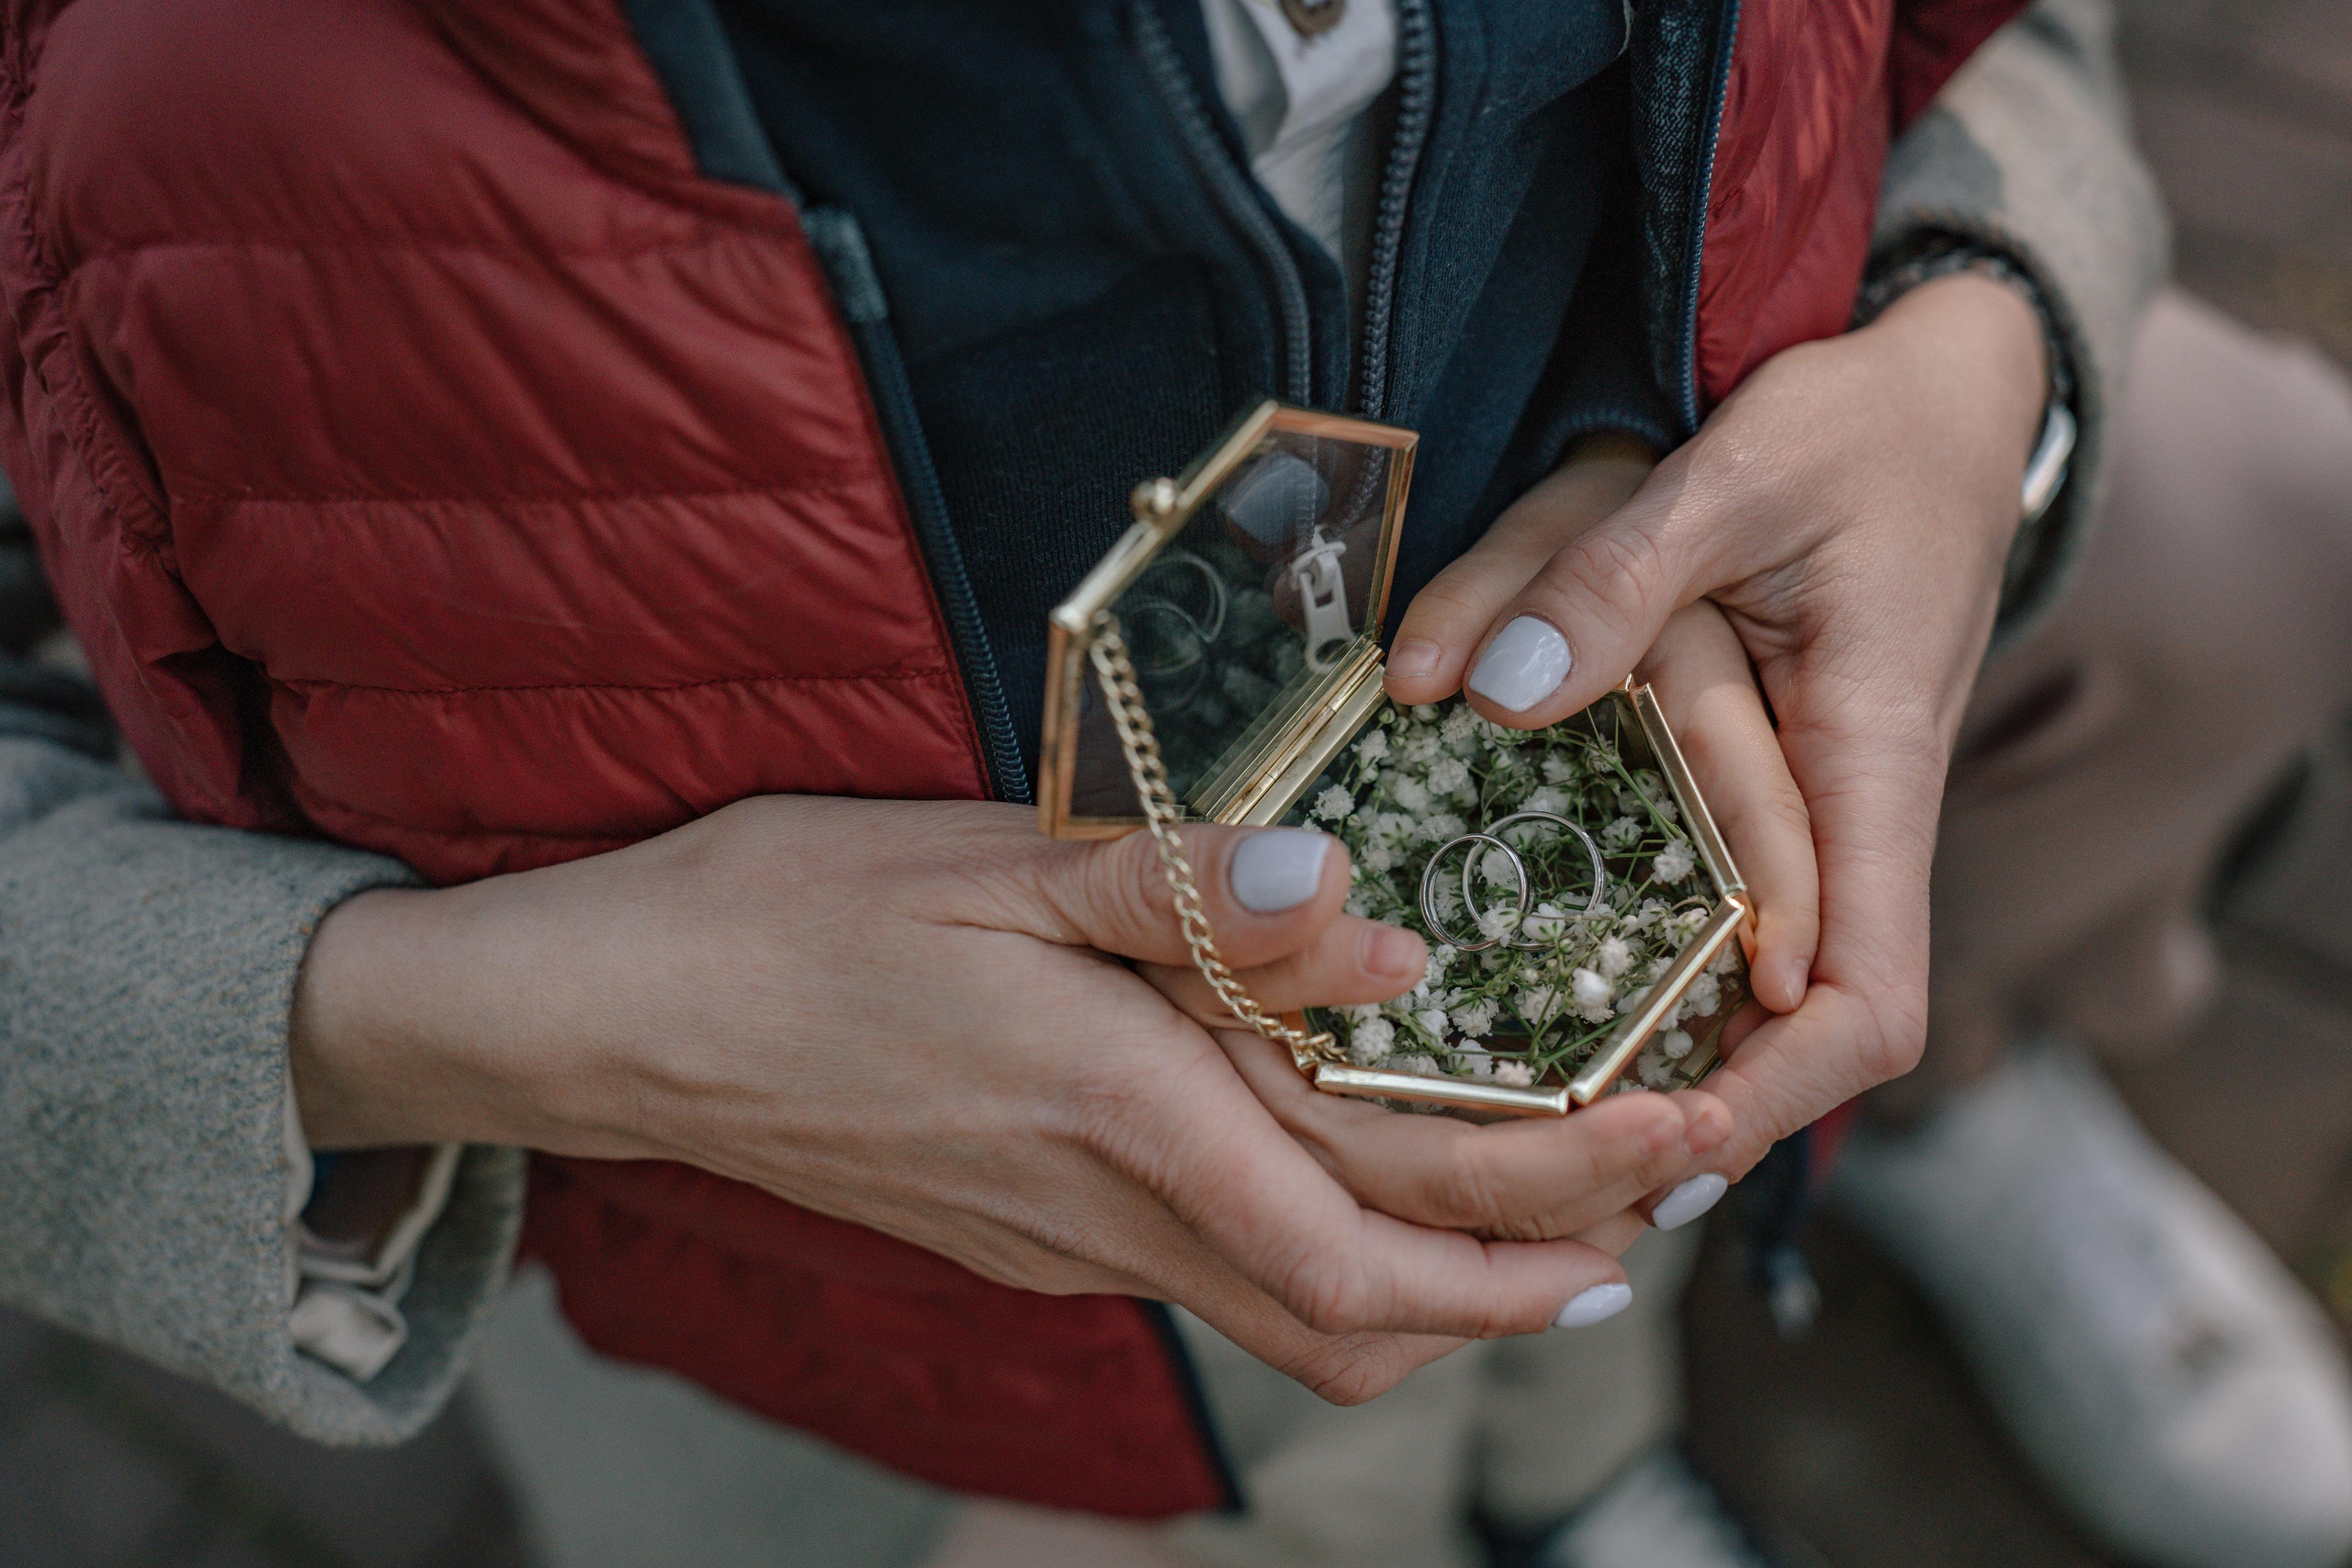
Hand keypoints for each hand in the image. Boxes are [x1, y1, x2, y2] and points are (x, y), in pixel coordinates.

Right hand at [290, 796, 1726, 1401]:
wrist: (622, 1020)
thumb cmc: (793, 917)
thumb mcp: (991, 864)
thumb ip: (1187, 898)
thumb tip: (1368, 918)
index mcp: (1118, 1107)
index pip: (1372, 1228)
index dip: (1537, 1222)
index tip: (1661, 1173)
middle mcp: (1108, 1210)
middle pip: (1365, 1308)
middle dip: (1531, 1273)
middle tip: (1658, 1204)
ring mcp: (1068, 1244)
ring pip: (1299, 1322)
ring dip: (1442, 1287)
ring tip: (1551, 1215)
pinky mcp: (1034, 1236)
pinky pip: (1223, 1283)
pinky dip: (1338, 1260)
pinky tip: (1368, 1177)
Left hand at [1385, 272, 2048, 1190]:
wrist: (1944, 395)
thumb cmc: (1866, 428)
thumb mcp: (1737, 471)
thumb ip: (1612, 576)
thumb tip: (1489, 691)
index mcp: (1874, 767)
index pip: (1868, 998)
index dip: (1779, 1093)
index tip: (1661, 1135)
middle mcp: (1852, 818)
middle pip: (1800, 1030)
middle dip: (1692, 1113)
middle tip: (1544, 1179)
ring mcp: (1813, 810)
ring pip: (1756, 983)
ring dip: (1663, 1060)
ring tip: (1525, 1135)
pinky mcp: (1770, 784)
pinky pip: (1723, 906)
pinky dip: (1651, 970)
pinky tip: (1548, 1010)